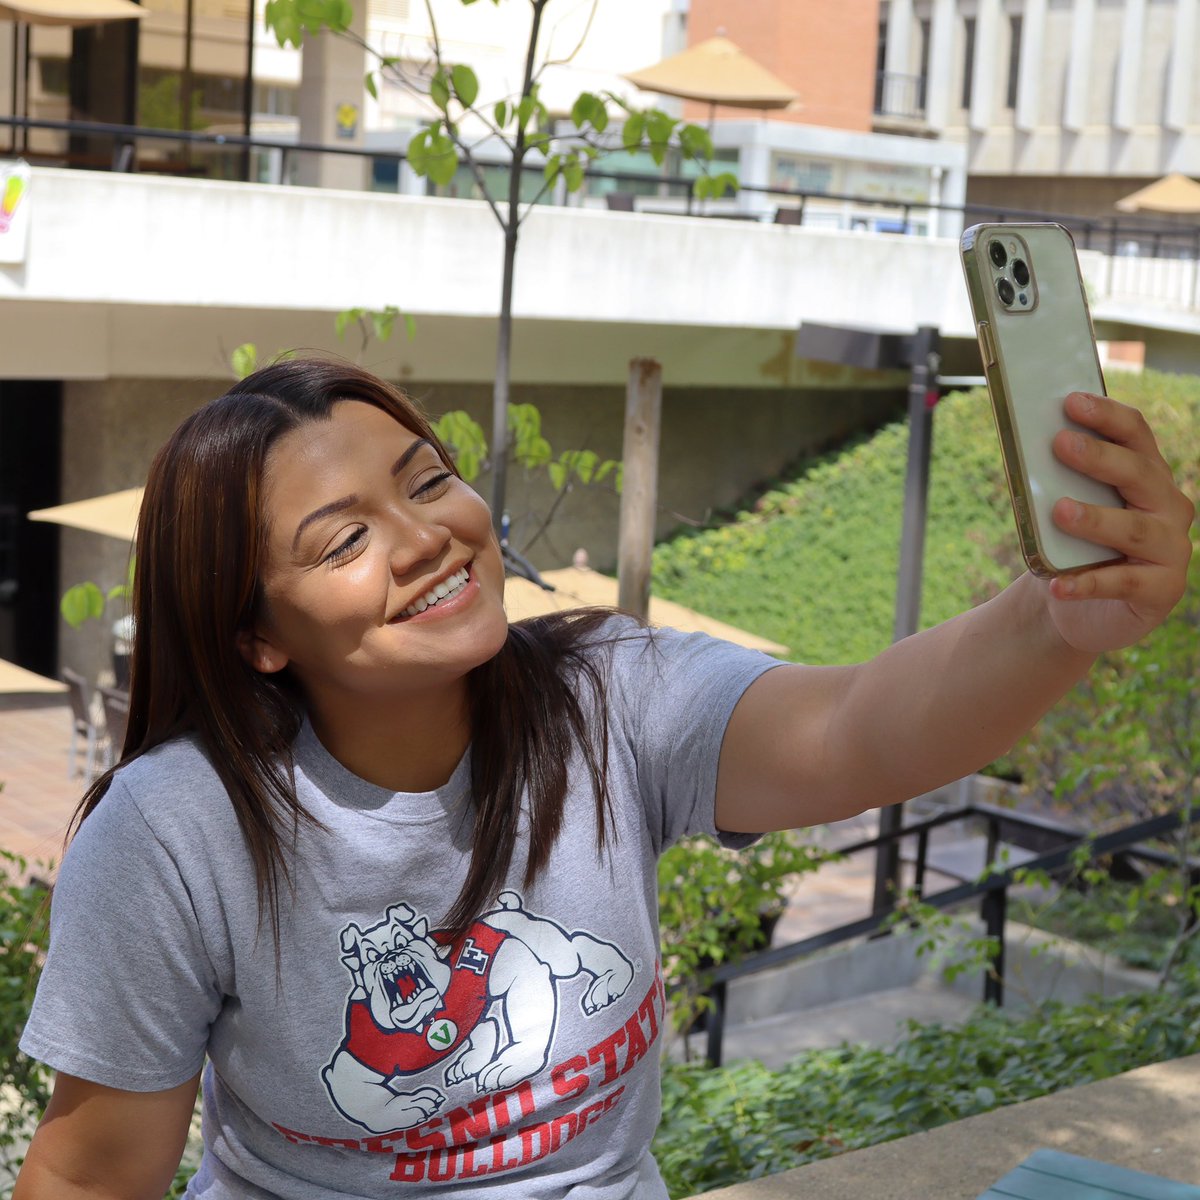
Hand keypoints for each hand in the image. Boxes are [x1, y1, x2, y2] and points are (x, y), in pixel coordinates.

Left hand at [1041, 391, 1193, 653]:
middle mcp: (1168, 508)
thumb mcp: (1062, 511)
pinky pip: (1124, 583)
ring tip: (1060, 511)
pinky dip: (1088, 583)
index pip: (1136, 436)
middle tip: (1060, 443)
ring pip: (1135, 529)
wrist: (1075, 607)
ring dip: (1096, 519)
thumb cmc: (1071, 548)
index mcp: (1148, 477)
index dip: (1107, 416)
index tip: (1071, 401)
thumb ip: (1055, 483)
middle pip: (1140, 474)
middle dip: (1100, 457)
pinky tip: (1059, 584)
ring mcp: (1171, 550)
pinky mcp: (1161, 591)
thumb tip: (1023, 449)